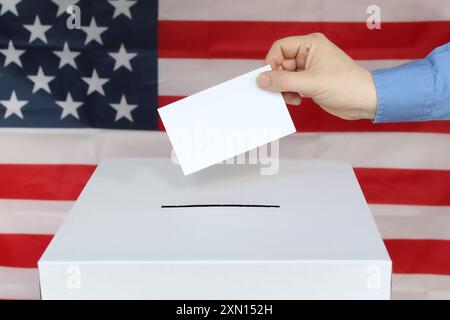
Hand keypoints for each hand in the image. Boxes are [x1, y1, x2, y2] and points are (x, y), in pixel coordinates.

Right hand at [257, 33, 377, 119]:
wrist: (365, 101)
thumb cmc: (346, 86)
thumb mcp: (310, 83)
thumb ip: (283, 81)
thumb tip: (261, 79)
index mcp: (310, 45)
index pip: (280, 48)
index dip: (271, 62)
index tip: (268, 78)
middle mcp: (309, 54)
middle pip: (280, 63)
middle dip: (278, 79)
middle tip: (279, 92)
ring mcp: (309, 69)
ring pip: (284, 76)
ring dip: (284, 89)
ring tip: (291, 98)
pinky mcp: (311, 82)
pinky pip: (291, 85)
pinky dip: (290, 94)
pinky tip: (297, 100)